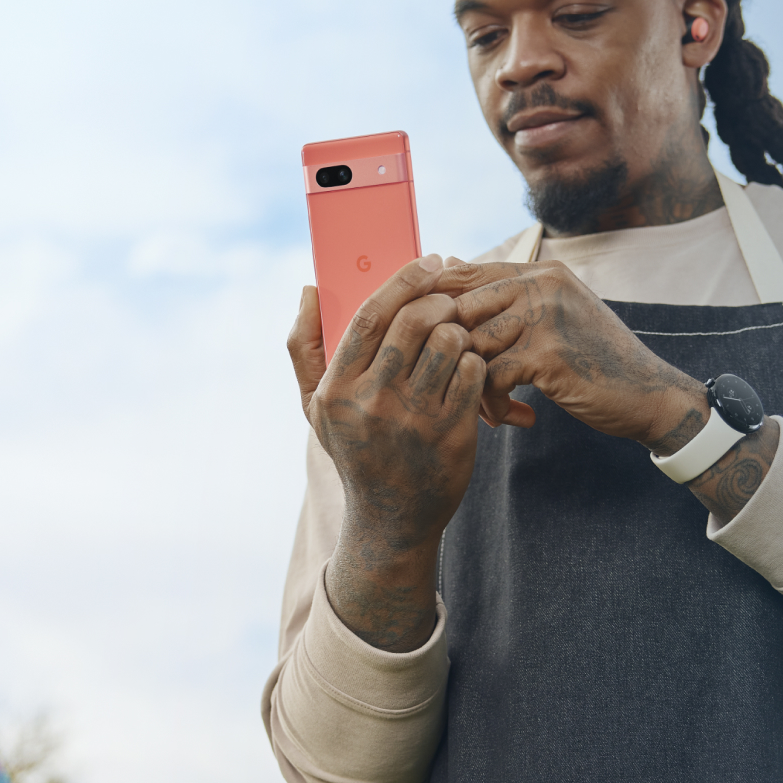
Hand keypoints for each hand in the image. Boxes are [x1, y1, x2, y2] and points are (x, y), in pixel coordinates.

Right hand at [287, 257, 488, 650]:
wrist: (392, 519)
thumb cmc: (355, 450)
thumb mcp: (317, 407)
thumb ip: (306, 347)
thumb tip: (308, 288)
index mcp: (336, 391)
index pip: (368, 317)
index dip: (402, 281)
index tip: (427, 262)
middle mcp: (372, 404)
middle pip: (413, 322)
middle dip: (438, 300)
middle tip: (448, 298)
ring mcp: (414, 420)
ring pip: (448, 343)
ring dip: (459, 329)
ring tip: (457, 335)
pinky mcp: (452, 434)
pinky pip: (473, 373)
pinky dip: (476, 360)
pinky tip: (470, 365)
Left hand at [431, 259, 711, 450]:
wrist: (650, 394)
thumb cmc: (598, 359)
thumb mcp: (558, 314)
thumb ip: (512, 294)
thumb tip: (450, 265)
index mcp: (543, 272)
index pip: (464, 275)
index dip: (438, 312)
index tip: (437, 346)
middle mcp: (544, 284)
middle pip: (460, 308)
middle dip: (448, 352)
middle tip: (457, 383)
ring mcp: (547, 316)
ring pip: (471, 344)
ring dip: (470, 383)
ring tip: (486, 407)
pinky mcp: (549, 354)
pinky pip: (492, 377)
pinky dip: (493, 403)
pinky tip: (508, 418)